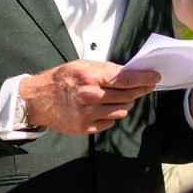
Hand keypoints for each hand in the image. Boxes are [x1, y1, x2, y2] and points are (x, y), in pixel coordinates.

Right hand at [20, 61, 160, 135]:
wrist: (37, 100)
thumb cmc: (61, 80)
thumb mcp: (82, 65)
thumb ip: (105, 69)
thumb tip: (129, 72)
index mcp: (90, 77)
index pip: (125, 79)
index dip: (144, 79)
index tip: (155, 77)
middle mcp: (91, 96)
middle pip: (127, 96)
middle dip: (139, 91)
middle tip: (145, 86)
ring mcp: (89, 114)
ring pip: (122, 111)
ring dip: (124, 104)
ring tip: (116, 97)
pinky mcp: (86, 127)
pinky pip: (110, 122)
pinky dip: (111, 115)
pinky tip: (102, 108)